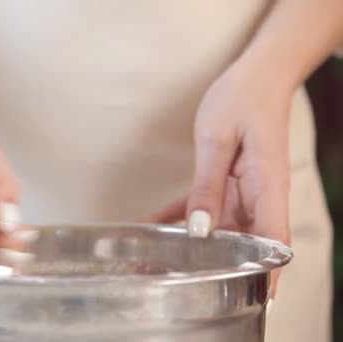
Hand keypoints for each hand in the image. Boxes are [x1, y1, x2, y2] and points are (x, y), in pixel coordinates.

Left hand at [147, 64, 292, 295]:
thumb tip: (201, 229)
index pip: (274, 240)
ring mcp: (247, 191)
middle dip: (216, 265)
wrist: (257, 74)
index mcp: (268, 186)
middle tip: (177, 281)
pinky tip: (152, 226)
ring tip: (156, 260)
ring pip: (221, 228)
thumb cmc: (243, 98)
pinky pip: (206, 206)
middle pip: (244, 241)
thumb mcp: (216, 140)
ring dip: (192, 244)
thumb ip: (207, 186)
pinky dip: (180, 217)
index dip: (266, 273)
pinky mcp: (232, 182)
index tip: (252, 299)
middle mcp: (261, 195)